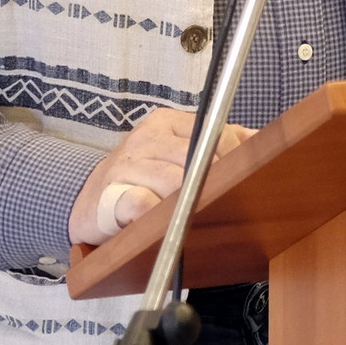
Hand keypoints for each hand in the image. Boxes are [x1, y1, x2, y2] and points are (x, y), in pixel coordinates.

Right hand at [68, 108, 255, 245]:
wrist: (86, 201)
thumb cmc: (141, 177)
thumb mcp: (176, 151)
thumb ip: (216, 144)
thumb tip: (259, 138)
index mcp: (166, 122)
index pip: (214, 132)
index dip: (235, 156)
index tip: (246, 176)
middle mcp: (145, 137)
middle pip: (197, 157)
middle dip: (216, 182)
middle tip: (228, 200)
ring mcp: (126, 165)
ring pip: (174, 181)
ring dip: (190, 202)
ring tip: (199, 213)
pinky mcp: (110, 194)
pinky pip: (143, 204)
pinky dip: (159, 216)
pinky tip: (166, 222)